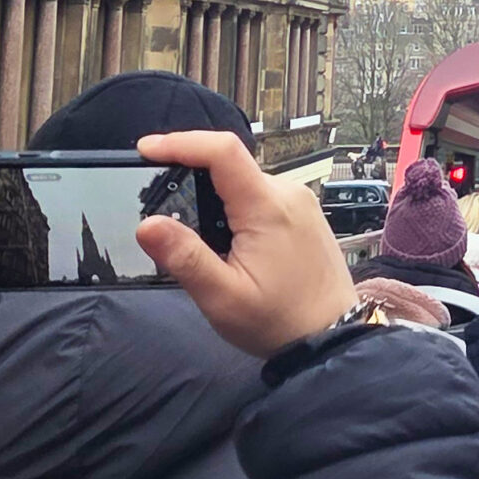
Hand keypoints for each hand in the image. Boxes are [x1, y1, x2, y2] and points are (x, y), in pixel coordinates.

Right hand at [137, 130, 357, 360]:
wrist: (331, 336)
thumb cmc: (279, 321)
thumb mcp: (223, 297)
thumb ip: (186, 258)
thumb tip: (147, 225)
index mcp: (267, 207)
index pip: (223, 151)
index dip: (181, 142)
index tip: (147, 149)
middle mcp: (287, 193)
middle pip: (230, 165)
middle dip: (191, 176)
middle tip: (161, 203)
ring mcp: (299, 201)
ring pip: (244, 181)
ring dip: (213, 197)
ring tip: (195, 235)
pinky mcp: (303, 213)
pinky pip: (260, 195)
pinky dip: (235, 207)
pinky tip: (226, 240)